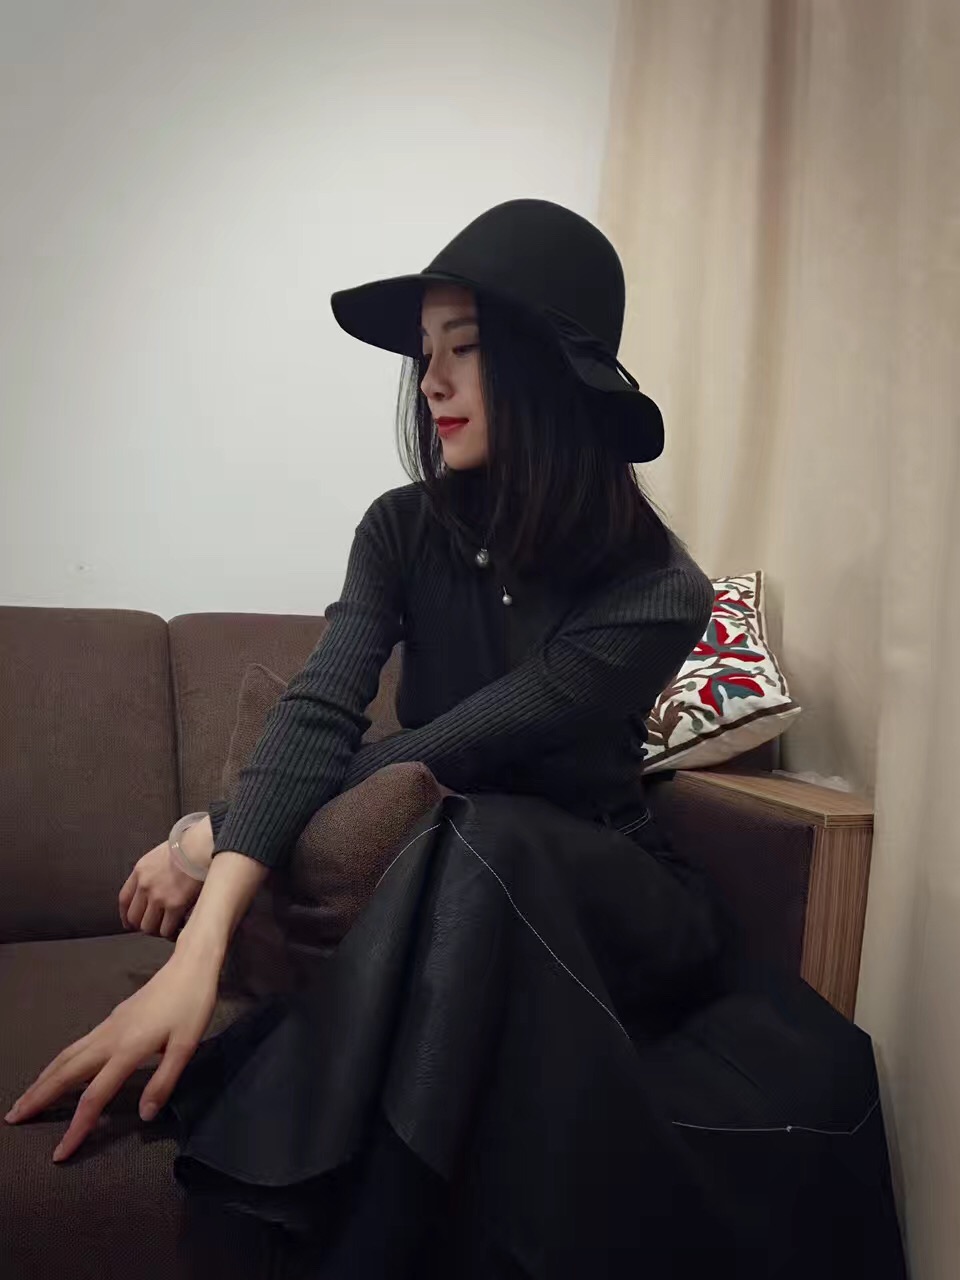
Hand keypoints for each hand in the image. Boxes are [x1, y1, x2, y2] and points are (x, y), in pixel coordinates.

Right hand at [3, 942, 220, 1161]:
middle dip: (39, 1096)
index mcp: (128, 1049)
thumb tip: (144, 1116)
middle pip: (66, 1072)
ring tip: (26, 1099)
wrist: (190, 966)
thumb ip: (164, 1082)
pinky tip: (58, 1071)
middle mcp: (109, 1038)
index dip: (76, 1127)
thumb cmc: (192, 1006)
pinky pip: (77, 1046)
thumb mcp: (187, 1046)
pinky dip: (60, 1063)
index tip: (59, 1153)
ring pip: (67, 1056)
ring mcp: (108, 1027)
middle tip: (13, 1118)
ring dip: (44, 1078)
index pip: (94, 1096)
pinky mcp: (111, 1020)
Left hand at [119, 822, 211, 938]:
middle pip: (134, 917)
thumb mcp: (160, 855)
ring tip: (167, 928)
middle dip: (142, 925)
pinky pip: (166, 929)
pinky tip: (178, 929)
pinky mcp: (175, 905)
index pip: (124, 900)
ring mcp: (158, 897)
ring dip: (157, 930)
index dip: (126, 915)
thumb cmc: (187, 847)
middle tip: (154, 926)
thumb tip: (155, 886)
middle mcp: (145, 886)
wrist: (200, 846)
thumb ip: (152, 872)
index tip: (130, 922)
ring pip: (148, 927)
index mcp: (140, 872)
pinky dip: (171, 933)